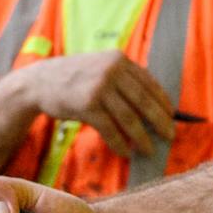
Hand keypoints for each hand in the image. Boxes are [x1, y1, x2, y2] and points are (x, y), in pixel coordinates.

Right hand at [19, 51, 174, 157]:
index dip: (163, 101)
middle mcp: (111, 70)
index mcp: (118, 59)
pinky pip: (110, 129)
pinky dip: (120, 143)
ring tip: (149, 150)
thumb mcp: (101, 67)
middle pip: (144, 101)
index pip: (149, 82)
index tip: (172, 116)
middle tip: (170, 136)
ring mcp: (99, 87)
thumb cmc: (75, 78)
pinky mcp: (87, 105)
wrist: (41, 81)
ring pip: (129, 118)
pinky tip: (126, 152)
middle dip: (160, 121)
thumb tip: (153, 106)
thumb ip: (123, 79)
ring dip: (142, 137)